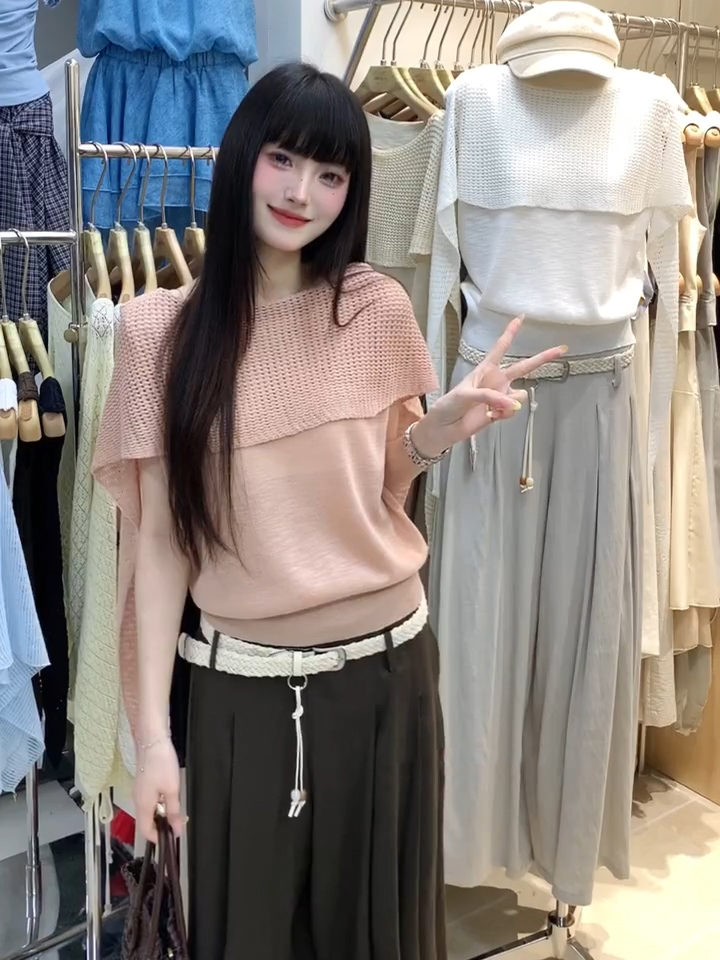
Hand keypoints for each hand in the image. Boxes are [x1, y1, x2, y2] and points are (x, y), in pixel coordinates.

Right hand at [133, 737, 184, 842]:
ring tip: (176, 809)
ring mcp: (139, 791)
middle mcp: (137, 800)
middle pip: (146, 821)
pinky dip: (159, 803)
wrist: (152, 740)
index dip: (157, 838)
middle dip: (161, 826)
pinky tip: (169, 795)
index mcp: (143, 805)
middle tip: (177, 824)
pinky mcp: (142, 782)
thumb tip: (176, 829)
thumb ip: (174, 811)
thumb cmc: (160, 762)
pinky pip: (149, 799)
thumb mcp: (172, 789)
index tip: (170, 839)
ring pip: (148, 810)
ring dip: (161, 813)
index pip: (145, 831)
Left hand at [413, 317, 567, 454]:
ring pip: (521, 395)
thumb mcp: (464, 395)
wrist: (445, 428)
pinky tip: (491, 416)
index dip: (510, 333)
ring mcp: (501, 396)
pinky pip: (514, 410)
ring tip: (491, 409)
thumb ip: (488, 396)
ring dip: (510, 403)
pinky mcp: (502, 411)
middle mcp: (496, 380)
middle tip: (561, 349)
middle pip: (524, 366)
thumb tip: (512, 403)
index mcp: (485, 369)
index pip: (500, 348)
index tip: (521, 317)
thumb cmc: (449, 405)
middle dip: (543, 358)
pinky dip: (505, 414)